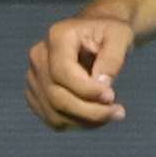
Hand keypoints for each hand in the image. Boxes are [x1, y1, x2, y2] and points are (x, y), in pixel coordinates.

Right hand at [26, 12, 135, 128]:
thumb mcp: (121, 36)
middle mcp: (39, 56)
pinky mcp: (36, 94)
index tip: (112, 96)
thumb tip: (102, 85)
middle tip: (118, 112)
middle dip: (90, 111)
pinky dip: (78, 123)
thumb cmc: (109, 34)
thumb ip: (113, 58)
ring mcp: (34, 77)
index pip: (62, 72)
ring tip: (112, 114)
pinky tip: (97, 116)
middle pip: (56, 97)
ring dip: (86, 121)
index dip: (86, 90)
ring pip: (54, 113)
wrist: (96, 36)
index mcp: (58, 36)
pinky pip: (54, 119)